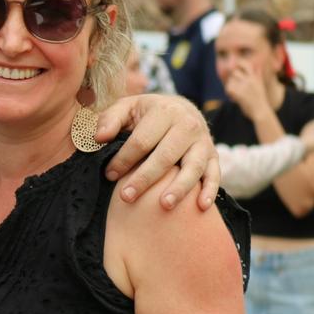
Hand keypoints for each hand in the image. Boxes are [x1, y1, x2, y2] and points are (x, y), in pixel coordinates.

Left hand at [98, 94, 220, 210]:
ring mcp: (203, 142)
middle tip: (126, 197)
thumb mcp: (127, 107)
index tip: (110, 175)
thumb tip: (99, 137)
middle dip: (145, 178)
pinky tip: (201, 206)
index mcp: (164, 111)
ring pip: (193, 167)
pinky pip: (214, 174)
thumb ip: (110, 119)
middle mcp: (187, 125)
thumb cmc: (147, 113)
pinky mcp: (213, 155)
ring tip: (164, 205)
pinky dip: (210, 189)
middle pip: (165, 157)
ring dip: (180, 188)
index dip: (124, 159)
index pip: (142, 141)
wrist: (181, 108)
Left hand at [222, 62, 269, 118]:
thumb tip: (259, 66)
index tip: (236, 64)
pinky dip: (229, 92)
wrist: (261, 111)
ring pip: (231, 80)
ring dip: (231, 85)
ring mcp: (244, 86)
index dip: (240, 63)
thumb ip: (258, 75)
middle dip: (232, 77)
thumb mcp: (260, 85)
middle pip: (235, 72)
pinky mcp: (238, 92)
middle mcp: (250, 80)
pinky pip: (228, 87)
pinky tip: (234, 97)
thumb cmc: (260, 99)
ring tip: (236, 92)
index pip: (246, 64)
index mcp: (255, 77)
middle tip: (235, 83)